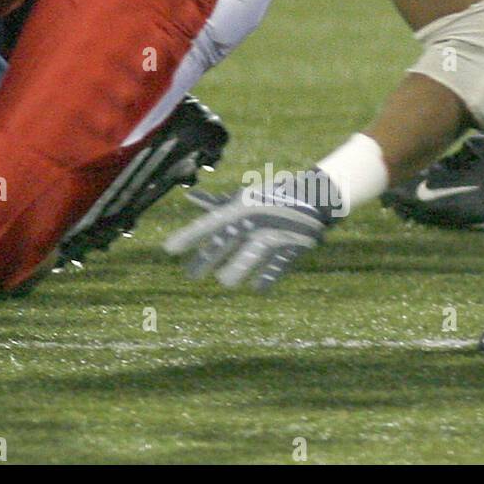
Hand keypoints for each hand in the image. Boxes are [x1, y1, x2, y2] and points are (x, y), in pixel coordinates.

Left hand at [162, 169, 340, 290]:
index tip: (169, 248)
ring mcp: (274, 233)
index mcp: (240, 207)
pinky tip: (258, 288)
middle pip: (224, 243)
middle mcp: (254, 219)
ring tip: (224, 281)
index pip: (208, 223)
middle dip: (206, 260)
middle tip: (190, 275)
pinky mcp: (294, 246)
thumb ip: (217, 203)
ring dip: (236, 270)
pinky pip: (278, 265)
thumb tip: (191, 197)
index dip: (188, 236)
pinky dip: (268, 276)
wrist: (314, 195)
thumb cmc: (271, 197)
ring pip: (250, 255)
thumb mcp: (245, 198)